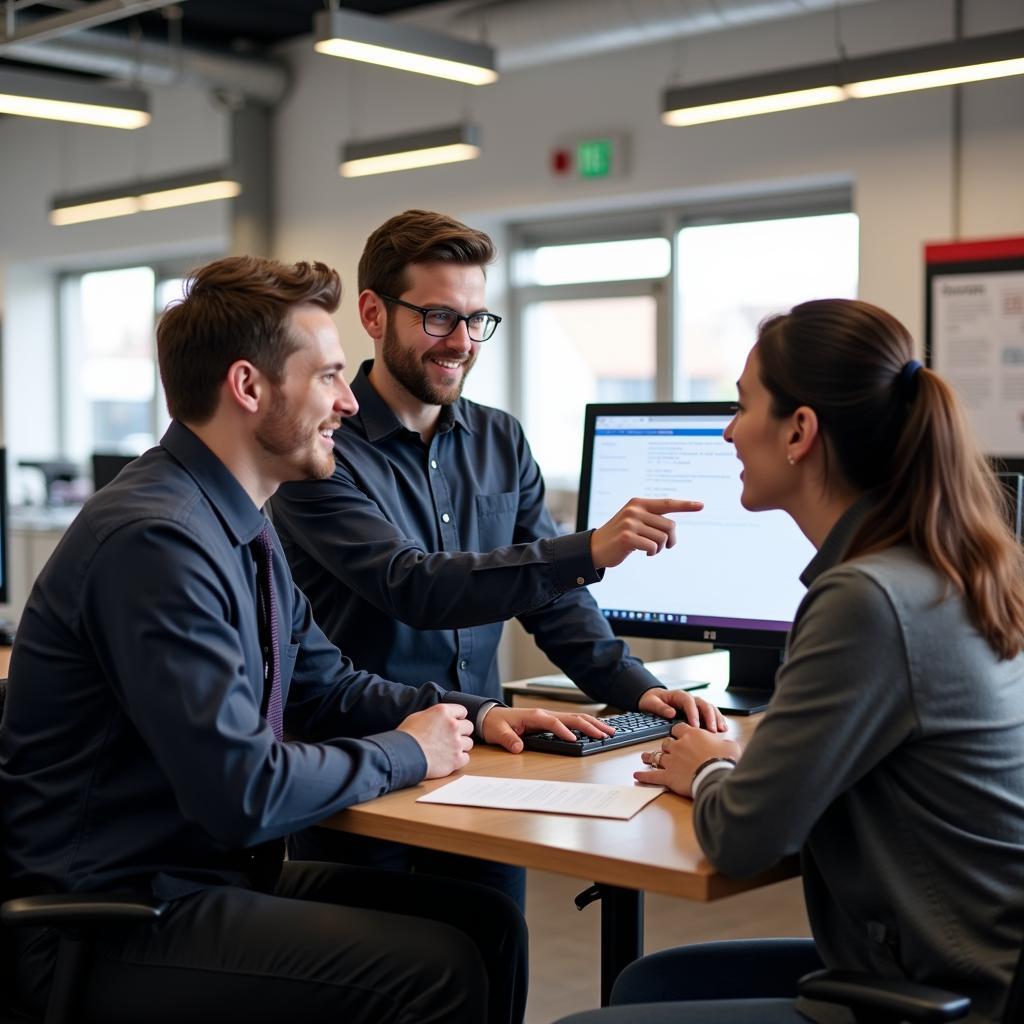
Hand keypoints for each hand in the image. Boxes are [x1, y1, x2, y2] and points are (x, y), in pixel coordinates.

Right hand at [397, 704, 473, 778]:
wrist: (402, 755)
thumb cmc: (407, 736)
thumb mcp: (418, 716)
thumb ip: (435, 715)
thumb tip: (440, 718)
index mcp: (443, 711)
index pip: (462, 711)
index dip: (457, 717)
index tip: (453, 723)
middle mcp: (453, 725)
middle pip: (469, 726)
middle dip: (461, 731)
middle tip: (450, 737)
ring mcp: (456, 743)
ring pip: (469, 743)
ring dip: (461, 746)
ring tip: (448, 749)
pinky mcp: (456, 759)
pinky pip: (466, 758)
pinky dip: (459, 759)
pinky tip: (449, 759)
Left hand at [482, 707, 614, 753]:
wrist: (490, 716)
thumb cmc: (495, 723)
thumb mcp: (498, 732)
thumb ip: (508, 739)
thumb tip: (518, 748)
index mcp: (535, 716)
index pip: (554, 723)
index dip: (565, 731)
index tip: (576, 740)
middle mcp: (545, 714)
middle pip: (572, 717)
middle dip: (590, 725)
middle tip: (607, 734)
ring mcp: (549, 717)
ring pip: (575, 718)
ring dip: (592, 724)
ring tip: (608, 731)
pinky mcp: (549, 721)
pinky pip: (571, 722)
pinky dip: (585, 725)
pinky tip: (594, 730)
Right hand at [590, 497, 703, 568]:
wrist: (595, 547)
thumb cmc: (620, 535)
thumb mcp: (634, 521)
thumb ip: (651, 518)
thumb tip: (672, 527)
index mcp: (638, 503)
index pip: (667, 503)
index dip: (686, 505)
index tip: (702, 505)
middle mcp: (635, 510)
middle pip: (669, 525)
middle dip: (670, 539)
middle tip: (664, 546)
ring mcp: (630, 523)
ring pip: (662, 538)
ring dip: (660, 548)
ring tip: (650, 549)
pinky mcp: (627, 537)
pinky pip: (653, 546)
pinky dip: (652, 552)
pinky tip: (644, 553)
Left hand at [633, 723, 741, 796]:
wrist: (716, 776)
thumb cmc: (724, 760)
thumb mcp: (730, 746)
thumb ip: (725, 743)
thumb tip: (729, 745)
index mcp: (692, 735)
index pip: (679, 728)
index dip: (679, 732)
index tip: (679, 735)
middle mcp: (678, 745)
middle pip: (667, 742)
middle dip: (667, 746)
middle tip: (667, 749)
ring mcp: (671, 760)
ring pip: (657, 756)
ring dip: (650, 757)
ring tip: (645, 757)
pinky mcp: (667, 776)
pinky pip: (652, 775)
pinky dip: (644, 775)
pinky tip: (637, 775)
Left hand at [637, 688, 726, 731]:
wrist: (653, 699)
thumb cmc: (652, 700)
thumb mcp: (651, 702)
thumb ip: (660, 707)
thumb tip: (671, 713)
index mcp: (678, 695)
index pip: (689, 702)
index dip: (693, 713)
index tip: (695, 726)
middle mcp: (689, 699)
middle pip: (703, 704)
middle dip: (709, 717)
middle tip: (711, 730)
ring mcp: (695, 705)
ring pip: (710, 708)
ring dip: (716, 718)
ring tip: (721, 730)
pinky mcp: (698, 712)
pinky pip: (711, 714)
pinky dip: (718, 720)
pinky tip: (723, 728)